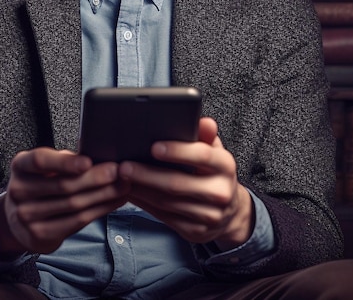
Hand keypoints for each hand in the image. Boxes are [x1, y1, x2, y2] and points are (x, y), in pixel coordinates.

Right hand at [0, 147, 129, 257]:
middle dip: (95, 178)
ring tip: (123, 185)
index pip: (40, 161)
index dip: (65, 162)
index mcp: (20, 165)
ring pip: (74, 205)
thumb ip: (65, 159)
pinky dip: (100, 210)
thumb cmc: (41, 182)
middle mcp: (18, 191)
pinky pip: (77, 222)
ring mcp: (26, 216)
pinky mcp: (40, 236)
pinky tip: (114, 201)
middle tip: (117, 171)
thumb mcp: (45, 166)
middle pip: (63, 185)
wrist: (18, 219)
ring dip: (103, 195)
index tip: (88, 161)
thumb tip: (98, 149)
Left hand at [118, 117, 252, 249]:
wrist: (230, 213)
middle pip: (177, 183)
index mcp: (225, 167)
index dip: (177, 151)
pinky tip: (131, 192)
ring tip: (122, 178)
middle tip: (124, 166)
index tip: (153, 146)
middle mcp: (220, 193)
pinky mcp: (195, 232)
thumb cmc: (214, 172)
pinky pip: (164, 217)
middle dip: (147, 174)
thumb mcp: (214, 150)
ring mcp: (208, 216)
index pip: (202, 156)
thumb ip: (205, 135)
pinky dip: (144, 203)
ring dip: (141, 190)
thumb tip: (204, 122)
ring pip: (167, 202)